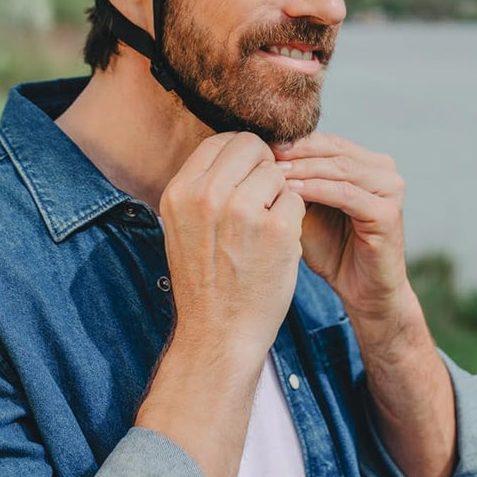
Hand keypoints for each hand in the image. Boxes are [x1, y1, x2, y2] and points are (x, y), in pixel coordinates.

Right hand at [160, 131, 305, 363]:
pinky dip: (293, 218)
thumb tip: (234, 147)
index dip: (240, 155)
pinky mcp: (278, 230)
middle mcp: (207, 196)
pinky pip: (296, 199)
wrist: (218, 335)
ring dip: (278, 195)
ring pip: (277, 172)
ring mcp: (243, 211)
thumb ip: (203, 185)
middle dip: (263, 167)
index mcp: (180, 191)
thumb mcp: (183, 225)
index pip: (220, 140)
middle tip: (263, 199)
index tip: (247, 176)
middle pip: (251, 147)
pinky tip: (278, 245)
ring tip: (265, 228)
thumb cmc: (205, 281)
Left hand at [274, 134, 410, 329]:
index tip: (260, 144)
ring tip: (272, 171)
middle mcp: (384, 170)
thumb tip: (261, 153)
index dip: (294, 141)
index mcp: (368, 162)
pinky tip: (292, 191)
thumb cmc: (332, 250)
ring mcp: (390, 190)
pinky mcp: (388, 213)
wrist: (362, 293)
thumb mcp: (308, 208)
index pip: (326, 141)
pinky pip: (345, 194)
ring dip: (303, 168)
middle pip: (333, 149)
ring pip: (338, 168)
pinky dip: (316, 190)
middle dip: (296, 152)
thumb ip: (296, 181)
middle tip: (263, 153)